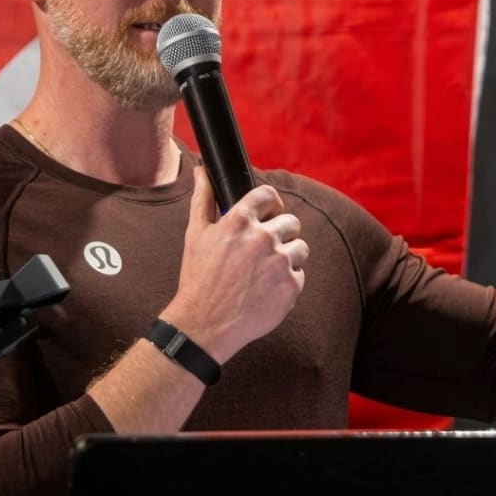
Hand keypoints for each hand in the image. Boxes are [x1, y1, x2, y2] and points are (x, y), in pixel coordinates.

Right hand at [161, 167, 308, 362]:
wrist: (204, 325)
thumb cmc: (197, 278)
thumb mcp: (195, 235)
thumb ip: (203, 198)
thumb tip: (202, 170)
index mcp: (239, 221)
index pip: (269, 195)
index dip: (270, 204)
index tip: (269, 213)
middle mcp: (263, 238)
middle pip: (291, 222)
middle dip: (279, 233)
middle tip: (263, 250)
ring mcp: (280, 263)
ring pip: (300, 248)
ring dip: (287, 256)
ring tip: (265, 273)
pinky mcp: (291, 287)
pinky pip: (299, 276)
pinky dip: (286, 282)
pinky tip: (266, 291)